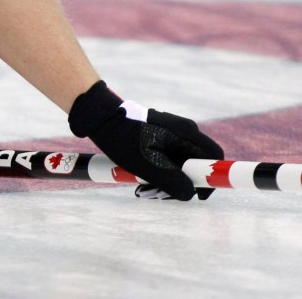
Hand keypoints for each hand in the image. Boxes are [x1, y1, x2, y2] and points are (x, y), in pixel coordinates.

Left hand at [69, 80, 223, 200]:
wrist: (100, 119)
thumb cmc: (124, 139)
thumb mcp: (149, 165)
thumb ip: (173, 182)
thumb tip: (190, 195)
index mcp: (186, 133)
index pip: (214, 156)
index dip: (212, 177)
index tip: (198, 194)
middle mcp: (183, 130)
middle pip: (196, 162)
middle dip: (184, 182)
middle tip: (161, 195)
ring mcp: (171, 132)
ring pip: (180, 162)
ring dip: (169, 178)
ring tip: (145, 189)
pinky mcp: (159, 136)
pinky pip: (168, 157)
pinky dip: (160, 170)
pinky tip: (142, 179)